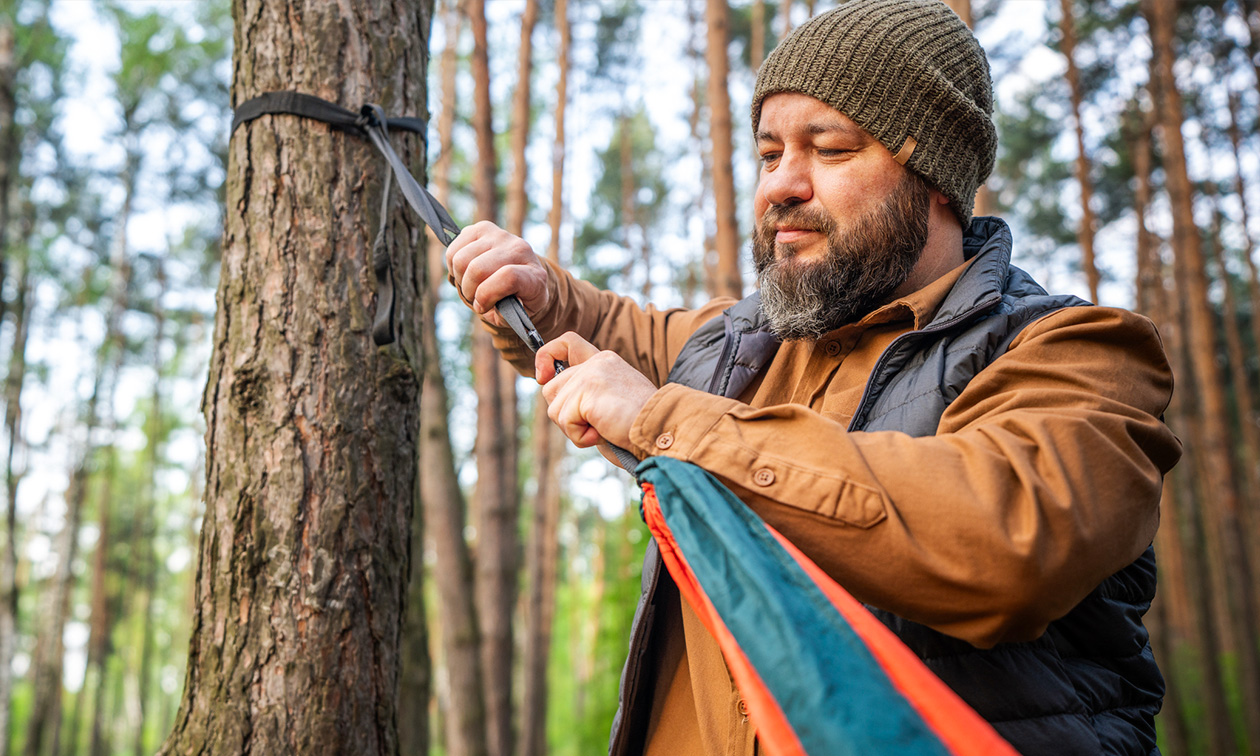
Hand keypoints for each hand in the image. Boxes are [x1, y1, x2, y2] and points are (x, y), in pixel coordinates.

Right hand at [446, 221, 549, 327]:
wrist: (520, 276)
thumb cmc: (517, 300)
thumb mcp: (517, 316)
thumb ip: (507, 315)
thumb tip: (495, 304)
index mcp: (534, 275)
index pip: (508, 277)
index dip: (487, 295)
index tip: (482, 306)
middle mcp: (520, 249)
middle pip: (478, 268)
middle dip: (469, 291)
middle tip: (474, 299)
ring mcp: (501, 236)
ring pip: (461, 259)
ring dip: (460, 280)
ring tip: (471, 286)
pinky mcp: (482, 229)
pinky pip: (453, 250)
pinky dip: (453, 267)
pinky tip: (465, 273)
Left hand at [536, 332, 656, 453]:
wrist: (662, 429)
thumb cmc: (638, 426)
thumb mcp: (609, 402)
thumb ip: (586, 394)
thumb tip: (552, 393)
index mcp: (604, 362)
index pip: (567, 343)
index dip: (547, 356)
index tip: (543, 377)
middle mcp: (597, 362)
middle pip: (551, 389)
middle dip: (566, 415)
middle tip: (595, 424)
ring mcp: (591, 374)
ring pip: (555, 409)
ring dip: (575, 429)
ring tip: (604, 428)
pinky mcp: (588, 389)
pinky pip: (565, 421)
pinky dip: (580, 436)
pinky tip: (604, 432)